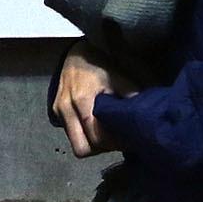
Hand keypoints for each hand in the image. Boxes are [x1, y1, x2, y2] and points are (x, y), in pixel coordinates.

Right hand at [53, 42, 137, 157]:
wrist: (76, 52)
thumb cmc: (99, 64)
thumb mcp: (118, 77)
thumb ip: (131, 95)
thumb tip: (147, 114)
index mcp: (82, 101)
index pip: (95, 137)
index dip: (112, 143)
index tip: (127, 139)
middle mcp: (66, 109)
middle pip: (81, 148)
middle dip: (100, 149)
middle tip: (115, 140)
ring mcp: (58, 111)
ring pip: (75, 143)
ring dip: (92, 143)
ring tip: (107, 133)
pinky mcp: (56, 111)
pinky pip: (71, 133)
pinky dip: (84, 134)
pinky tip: (97, 125)